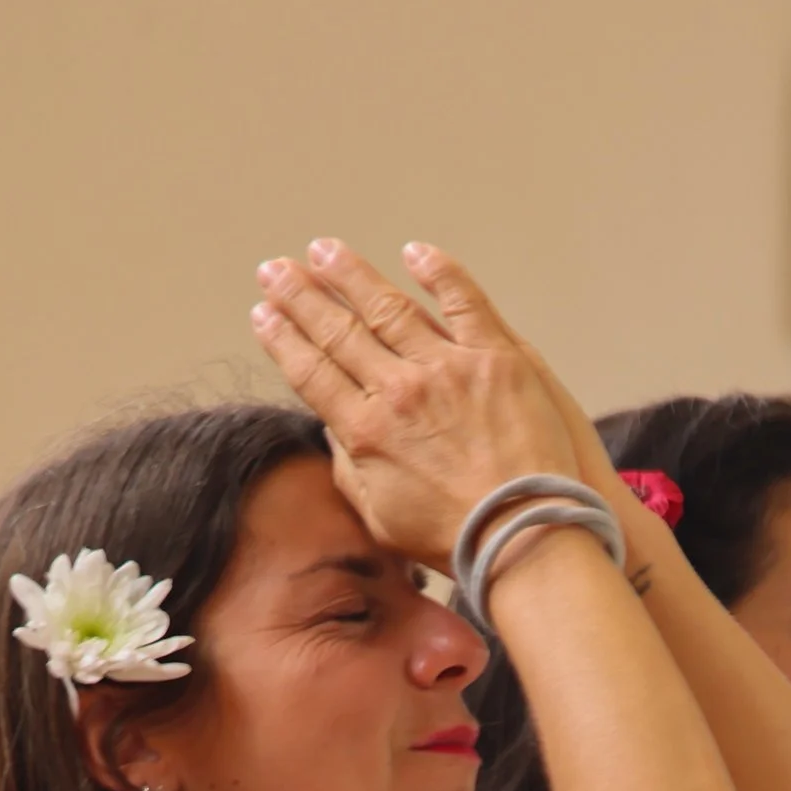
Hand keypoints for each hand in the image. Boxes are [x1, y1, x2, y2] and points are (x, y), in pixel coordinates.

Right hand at [249, 239, 576, 571]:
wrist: (526, 537)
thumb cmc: (456, 540)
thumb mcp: (383, 519)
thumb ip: (352, 472)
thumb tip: (337, 431)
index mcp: (366, 434)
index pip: (313, 372)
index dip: (283, 338)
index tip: (263, 313)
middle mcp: (399, 393)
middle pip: (339, 331)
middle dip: (301, 295)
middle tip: (276, 268)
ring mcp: (448, 370)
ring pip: (389, 307)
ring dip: (351, 274)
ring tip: (324, 250)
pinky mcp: (496, 359)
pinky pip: (463, 301)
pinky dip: (438, 272)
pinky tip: (414, 253)